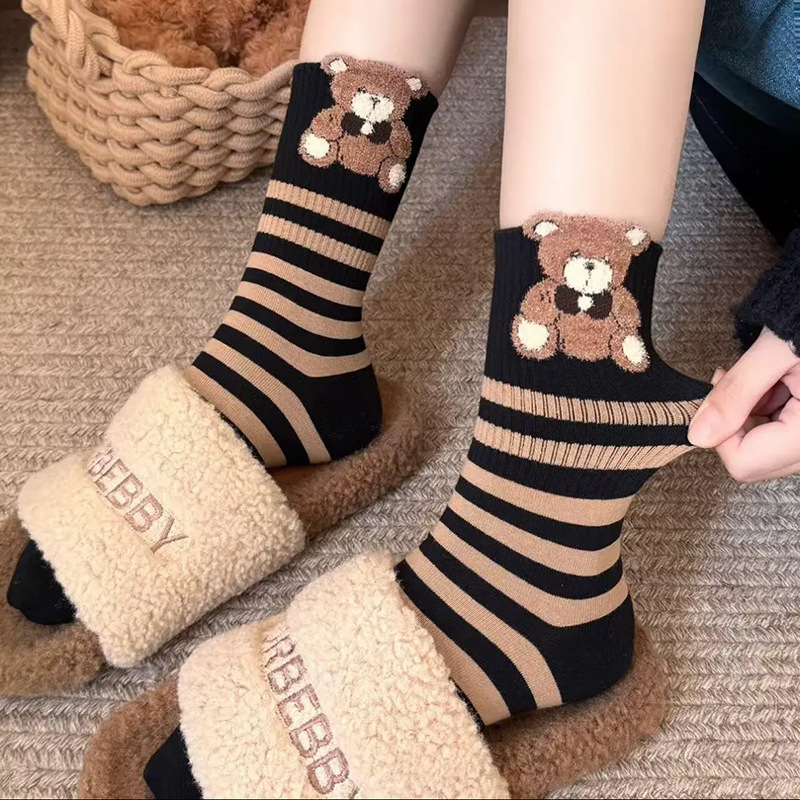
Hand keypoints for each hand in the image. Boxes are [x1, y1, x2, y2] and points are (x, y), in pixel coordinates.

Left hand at [687, 328, 799, 481]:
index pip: (744, 462)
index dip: (720, 430)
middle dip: (735, 422)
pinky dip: (766, 411)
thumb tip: (697, 436)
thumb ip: (736, 393)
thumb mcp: (775, 351)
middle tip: (736, 379)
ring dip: (751, 415)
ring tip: (763, 376)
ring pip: (762, 450)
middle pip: (753, 462)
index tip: (722, 388)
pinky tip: (774, 382)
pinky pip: (778, 437)